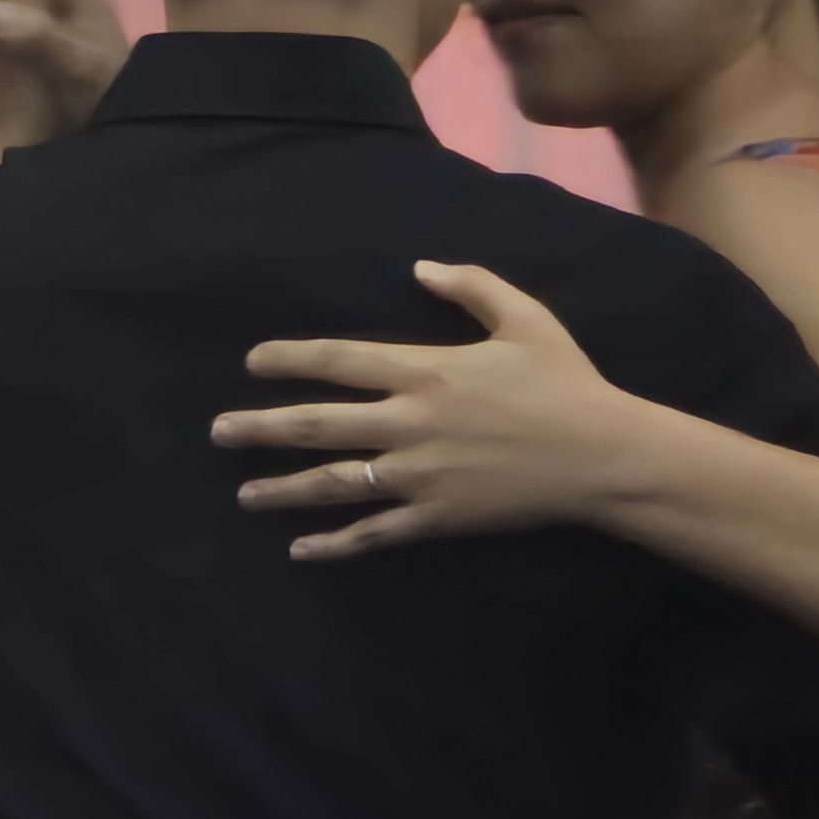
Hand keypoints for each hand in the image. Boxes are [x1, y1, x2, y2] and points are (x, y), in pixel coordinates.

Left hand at [214, 261, 666, 558]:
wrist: (600, 455)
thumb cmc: (564, 381)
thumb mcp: (525, 317)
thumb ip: (471, 286)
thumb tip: (421, 268)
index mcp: (426, 369)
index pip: (338, 360)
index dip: (289, 359)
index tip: (254, 362)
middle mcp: (410, 422)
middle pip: (317, 425)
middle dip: (260, 428)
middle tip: (218, 432)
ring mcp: (419, 475)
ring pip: (333, 483)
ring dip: (282, 490)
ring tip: (244, 494)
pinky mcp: (436, 517)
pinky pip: (374, 533)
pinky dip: (334, 544)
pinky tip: (300, 550)